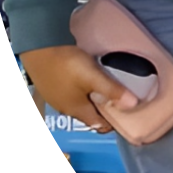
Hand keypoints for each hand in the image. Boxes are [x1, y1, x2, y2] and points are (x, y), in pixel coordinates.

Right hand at [21, 45, 139, 134]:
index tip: (128, 117)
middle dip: (104, 112)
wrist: (38, 47)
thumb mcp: (93, 77)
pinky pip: (71, 95)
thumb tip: (134, 106)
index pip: (98, 125)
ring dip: (93, 102)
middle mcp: (65, 108)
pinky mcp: (50, 86)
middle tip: (122, 102)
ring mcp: (55, 98)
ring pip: (79, 105)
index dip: (113, 124)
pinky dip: (83, 93)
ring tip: (108, 92)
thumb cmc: (68, 65)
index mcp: (77, 110)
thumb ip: (112, 91)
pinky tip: (88, 83)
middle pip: (89, 115)